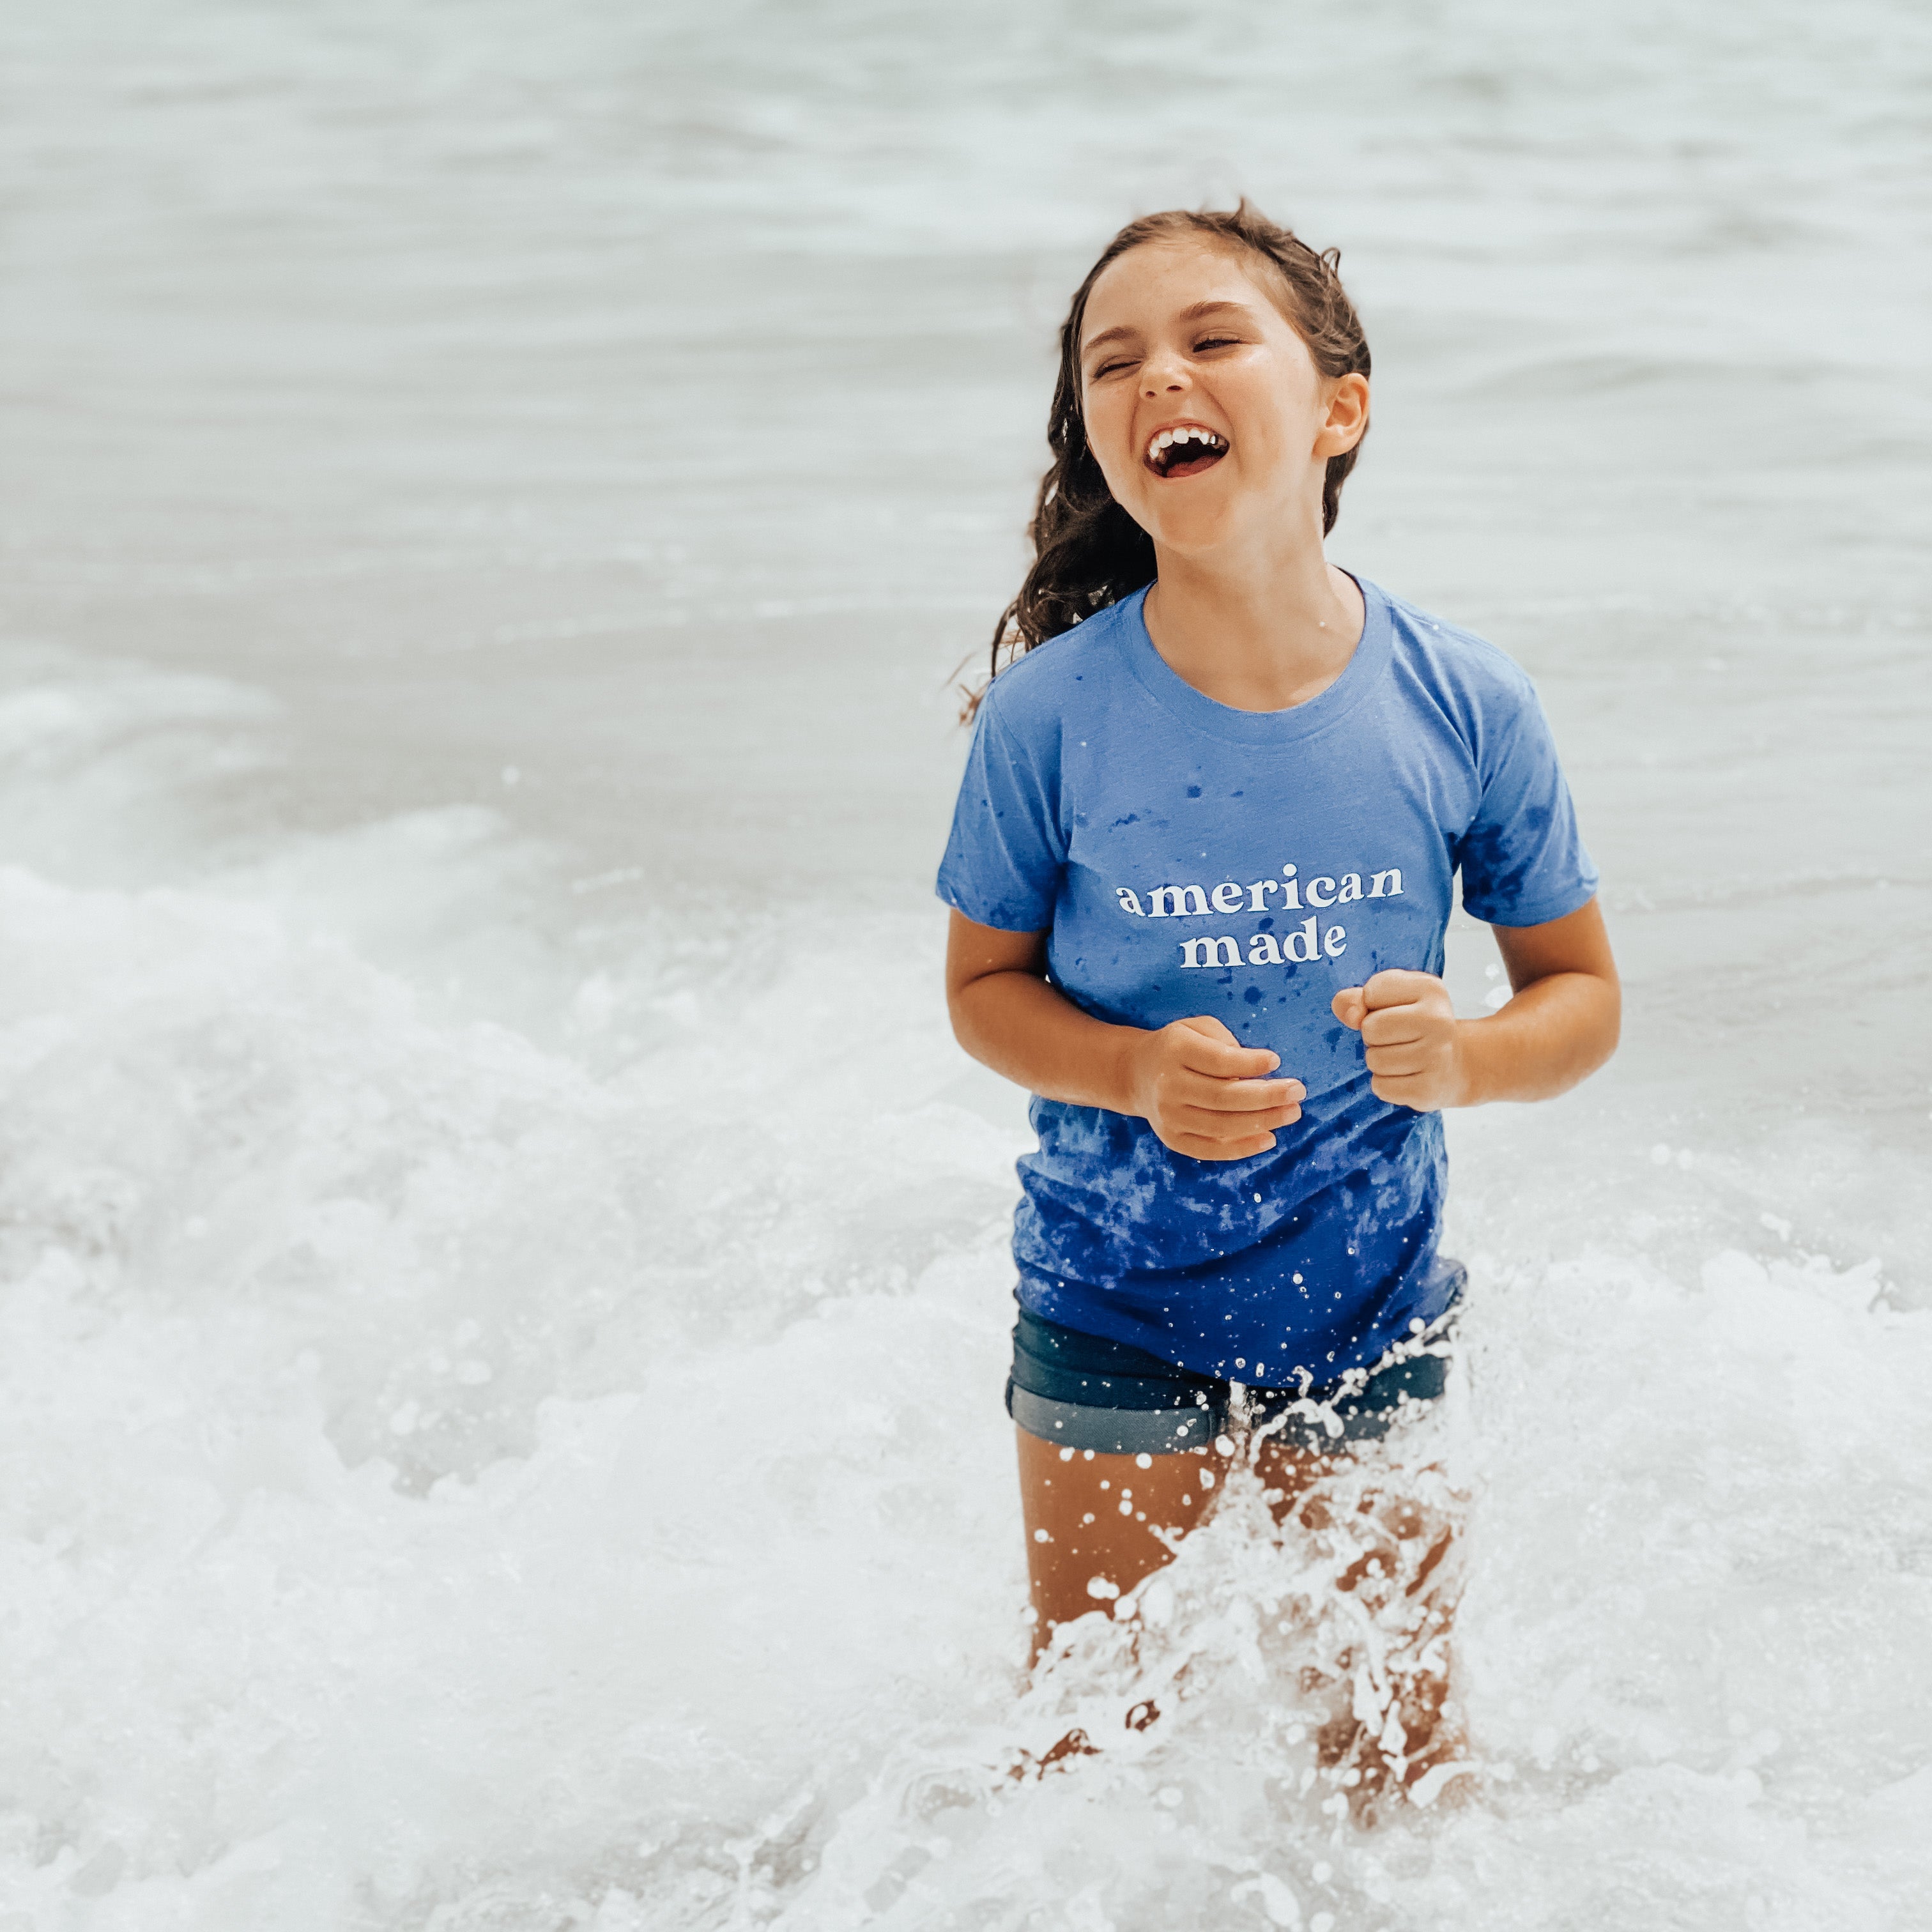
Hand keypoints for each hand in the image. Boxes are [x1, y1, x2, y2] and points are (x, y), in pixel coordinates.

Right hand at [1123, 1015, 1303, 1159]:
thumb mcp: (1197, 1028)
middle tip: (1298, 1091)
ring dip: (1262, 1122)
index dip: (1249, 1063)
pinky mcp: (1173, 1139)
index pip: (1216, 1060)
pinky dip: (1242, 1148)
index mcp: (1175, 1050)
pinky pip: (1210, 1149)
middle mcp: (1168, 1085)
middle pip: (1223, 1096)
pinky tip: (1269, 1139)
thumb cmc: (1180, 1046)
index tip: (1277, 1060)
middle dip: (1266, 1096)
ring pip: (1221, 1126)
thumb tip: (1257, 1070)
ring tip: (1292, 1113)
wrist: (1136, 1073)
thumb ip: (1225, 1041)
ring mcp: (1168, 1116)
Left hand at [1331, 970, 1467, 1111]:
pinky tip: (1406, 1076)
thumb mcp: (1388, 1000)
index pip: (1371, 993)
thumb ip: (1356, 999)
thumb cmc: (1413, 1026)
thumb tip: (1351, 1015)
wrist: (1454, 1065)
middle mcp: (1439, 1020)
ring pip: (1374, 1060)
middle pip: (1370, 1029)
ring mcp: (1437, 1056)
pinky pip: (1381, 1087)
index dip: (1372, 1005)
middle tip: (1397, 1038)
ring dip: (1379, 1062)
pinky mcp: (1429, 1089)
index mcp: (1429, 988)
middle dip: (1373, 1036)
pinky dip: (1385, 1085)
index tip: (1394, 1011)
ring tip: (1403, 1057)